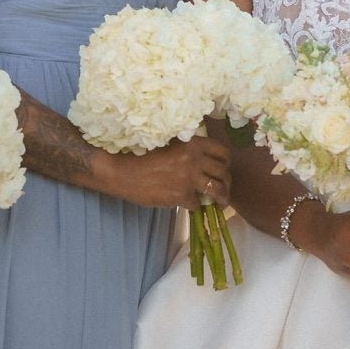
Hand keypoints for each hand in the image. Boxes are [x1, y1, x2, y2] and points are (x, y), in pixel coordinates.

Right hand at [95, 135, 231, 211]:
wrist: (122, 172)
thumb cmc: (141, 156)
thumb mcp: (169, 144)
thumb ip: (187, 149)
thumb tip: (203, 160)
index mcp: (192, 143)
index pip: (222, 151)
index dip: (226, 162)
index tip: (223, 169)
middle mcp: (194, 159)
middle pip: (223, 172)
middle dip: (226, 182)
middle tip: (224, 188)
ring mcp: (189, 178)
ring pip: (216, 190)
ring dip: (221, 197)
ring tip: (221, 202)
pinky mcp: (181, 195)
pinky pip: (197, 203)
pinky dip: (195, 205)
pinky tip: (190, 204)